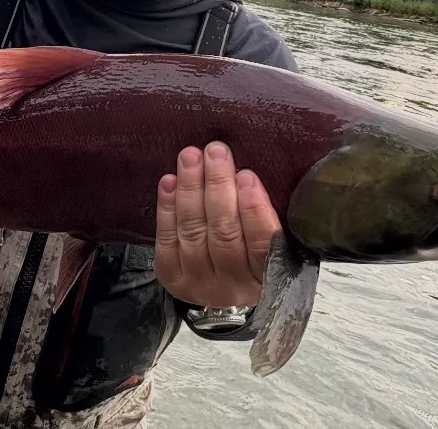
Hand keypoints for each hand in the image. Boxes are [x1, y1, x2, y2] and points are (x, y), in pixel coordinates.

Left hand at [154, 141, 280, 308]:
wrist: (223, 284)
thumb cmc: (253, 247)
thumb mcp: (270, 236)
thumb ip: (264, 212)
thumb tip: (247, 171)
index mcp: (267, 276)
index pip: (262, 244)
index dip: (253, 210)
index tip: (247, 176)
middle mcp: (234, 286)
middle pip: (224, 233)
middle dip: (217, 187)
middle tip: (215, 151)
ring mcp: (200, 284)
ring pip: (193, 233)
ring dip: (190, 190)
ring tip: (190, 157)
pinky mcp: (173, 278)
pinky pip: (167, 241)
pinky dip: (167, 208)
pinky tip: (169, 181)